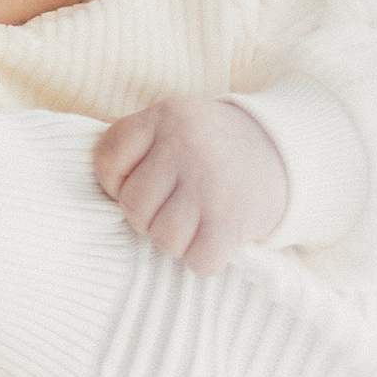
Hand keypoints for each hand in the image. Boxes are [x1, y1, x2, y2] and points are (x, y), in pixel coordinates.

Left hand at [94, 96, 288, 273]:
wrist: (285, 151)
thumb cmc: (213, 145)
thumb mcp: (176, 123)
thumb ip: (136, 141)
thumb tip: (92, 173)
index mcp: (165, 116)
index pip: (107, 160)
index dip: (115, 182)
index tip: (141, 183)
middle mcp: (186, 145)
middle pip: (133, 206)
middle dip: (148, 216)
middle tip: (174, 207)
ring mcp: (209, 182)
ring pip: (162, 238)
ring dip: (177, 240)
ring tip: (195, 221)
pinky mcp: (231, 218)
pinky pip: (197, 260)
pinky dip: (205, 259)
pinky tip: (214, 238)